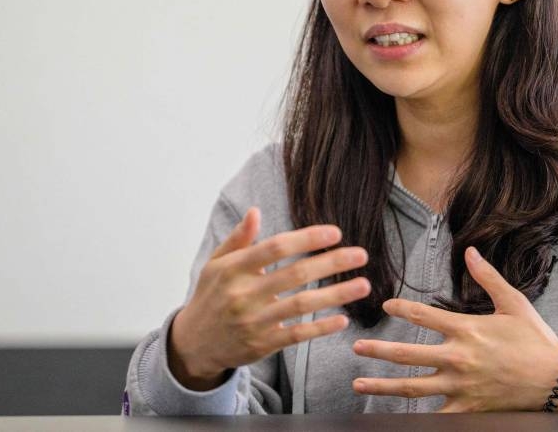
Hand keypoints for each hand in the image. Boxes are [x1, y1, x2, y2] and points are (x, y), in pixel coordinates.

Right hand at [168, 206, 370, 389]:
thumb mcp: (216, 264)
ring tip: (364, 285)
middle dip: (331, 263)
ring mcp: (253, 321)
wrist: (193, 344)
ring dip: (335, 295)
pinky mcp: (262, 345)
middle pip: (295, 274)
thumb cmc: (211, 296)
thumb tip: (256, 211)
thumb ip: (238, 239)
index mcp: (233, 269)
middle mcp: (243, 294)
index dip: (306, 238)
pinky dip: (320, 328)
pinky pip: (296, 335)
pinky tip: (343, 319)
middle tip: (361, 254)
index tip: (335, 232)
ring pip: (301, 305)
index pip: (275, 248)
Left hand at [351, 246, 557, 411]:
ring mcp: (460, 386)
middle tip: (356, 347)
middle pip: (407, 354)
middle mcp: (458, 358)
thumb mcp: (514, 302)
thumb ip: (488, 277)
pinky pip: (436, 414)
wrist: (557, 381)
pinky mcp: (467, 408)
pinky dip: (414, 415)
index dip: (401, 306)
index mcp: (466, 329)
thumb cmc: (536, 340)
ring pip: (412, 387)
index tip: (386, 304)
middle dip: (377, 350)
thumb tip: (470, 251)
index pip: (423, 314)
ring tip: (358, 383)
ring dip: (382, 385)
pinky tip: (395, 416)